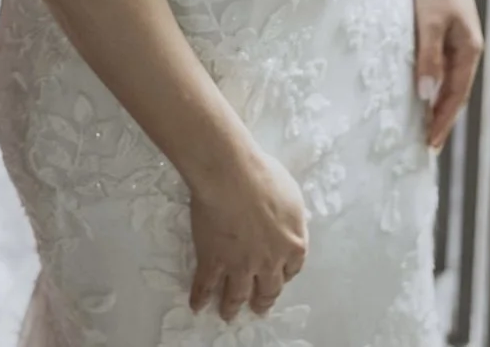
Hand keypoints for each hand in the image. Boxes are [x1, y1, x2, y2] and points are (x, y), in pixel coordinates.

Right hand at [188, 150, 307, 322]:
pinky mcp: (213, 261)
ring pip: (237, 294)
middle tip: (258, 307)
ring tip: (228, 314)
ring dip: (232, 306)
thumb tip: (287, 222)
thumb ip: (291, 217)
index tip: (278, 277)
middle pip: (268, 289)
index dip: (283, 274)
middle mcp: (269, 262)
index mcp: (292, 244)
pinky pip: (206, 285)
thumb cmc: (263, 176)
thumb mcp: (291, 194)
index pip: (292, 269)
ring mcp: (240, 265)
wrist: (232, 175)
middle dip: (263, 300)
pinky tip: (196, 305)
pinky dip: (200, 297)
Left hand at [412, 0, 483, 150]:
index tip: (429, 145)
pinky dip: (432, 81)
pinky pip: (440, 64)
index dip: (443, 121)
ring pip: (448, 79)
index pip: (456, 96)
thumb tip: (426, 96)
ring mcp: (458, 39)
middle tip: (425, 144)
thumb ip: (428, 58)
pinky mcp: (446, 29)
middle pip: (455, 92)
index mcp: (469, 50)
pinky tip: (420, 88)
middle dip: (441, 118)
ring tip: (421, 124)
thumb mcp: (429, 22)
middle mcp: (467, 48)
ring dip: (436, 101)